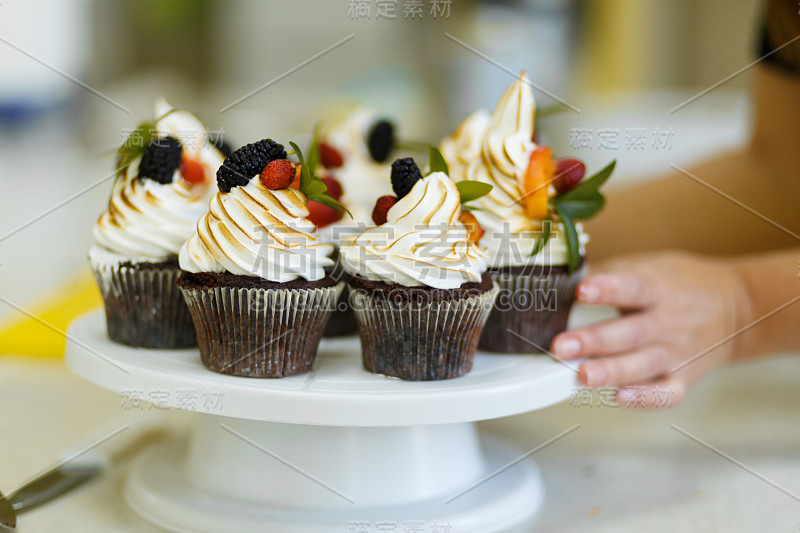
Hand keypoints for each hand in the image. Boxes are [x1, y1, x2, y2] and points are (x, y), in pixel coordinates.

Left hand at [551, 251, 751, 407]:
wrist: (736, 309)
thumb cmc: (679, 285)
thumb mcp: (649, 266)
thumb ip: (609, 274)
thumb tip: (563, 278)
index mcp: (657, 288)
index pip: (632, 287)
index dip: (607, 289)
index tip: (582, 292)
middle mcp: (667, 322)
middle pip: (630, 333)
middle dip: (594, 341)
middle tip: (561, 347)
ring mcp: (677, 352)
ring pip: (643, 365)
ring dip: (611, 372)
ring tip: (582, 376)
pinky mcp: (684, 377)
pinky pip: (667, 392)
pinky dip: (646, 398)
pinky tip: (619, 397)